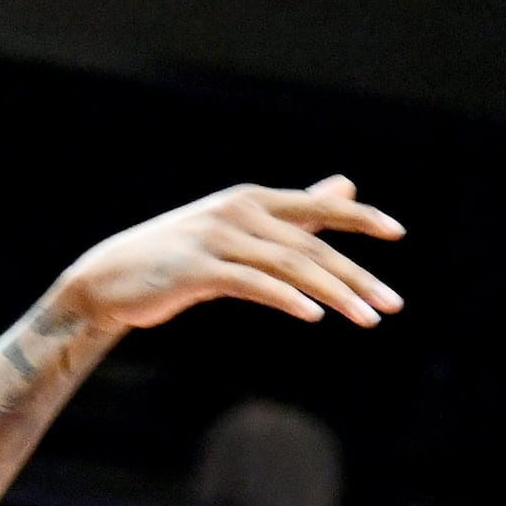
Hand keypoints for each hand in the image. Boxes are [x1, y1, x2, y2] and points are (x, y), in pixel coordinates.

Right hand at [53, 179, 405, 332]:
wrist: (108, 281)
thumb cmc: (178, 258)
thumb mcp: (239, 229)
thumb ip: (295, 211)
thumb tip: (346, 186)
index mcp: (250, 201)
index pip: (317, 206)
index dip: (358, 218)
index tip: (397, 233)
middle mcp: (236, 212)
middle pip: (310, 245)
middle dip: (356, 277)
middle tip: (392, 305)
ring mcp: (215, 239)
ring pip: (290, 266)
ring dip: (334, 294)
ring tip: (367, 318)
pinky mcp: (195, 269)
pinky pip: (252, 283)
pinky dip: (286, 298)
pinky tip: (313, 314)